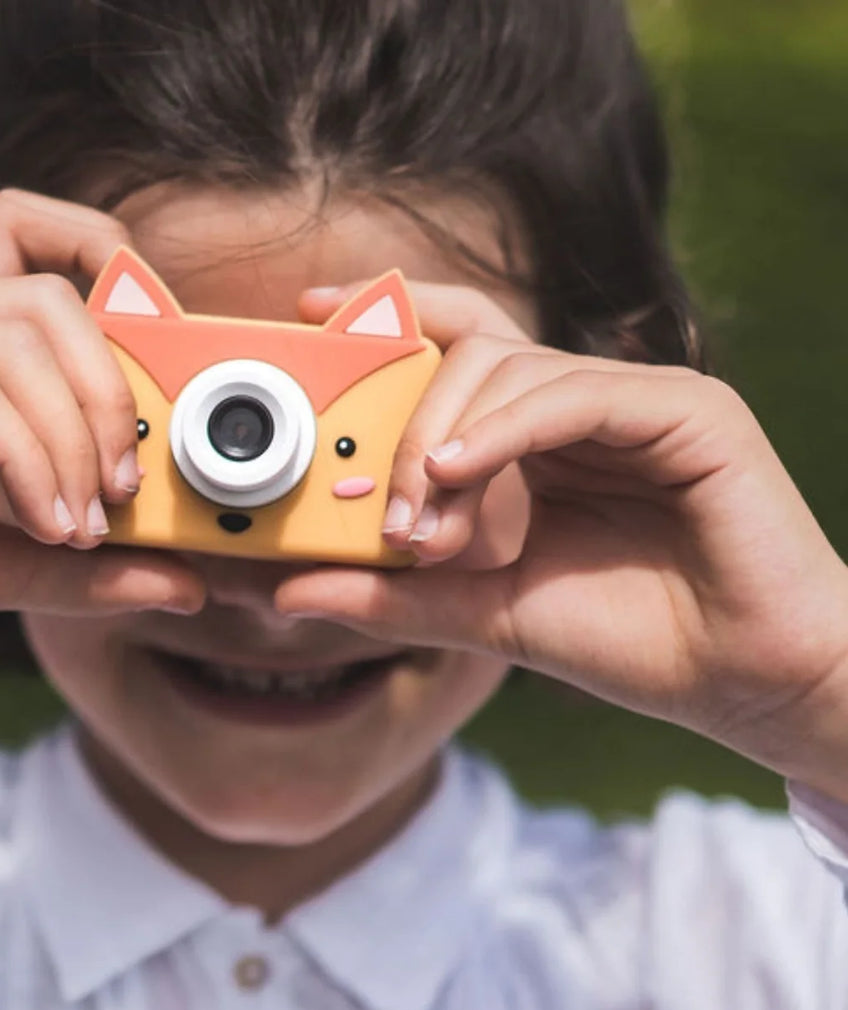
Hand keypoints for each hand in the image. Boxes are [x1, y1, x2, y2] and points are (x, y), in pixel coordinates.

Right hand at [0, 189, 205, 682]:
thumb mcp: (4, 562)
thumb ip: (91, 565)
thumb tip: (192, 582)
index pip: (40, 236)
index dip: (117, 268)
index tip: (162, 376)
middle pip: (55, 297)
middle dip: (114, 398)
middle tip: (121, 491)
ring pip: (22, 342)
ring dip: (69, 443)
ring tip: (67, 526)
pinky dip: (21, 459)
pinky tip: (26, 520)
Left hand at [282, 282, 847, 781]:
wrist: (738, 683)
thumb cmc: (621, 640)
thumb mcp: (480, 612)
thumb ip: (390, 594)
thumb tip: (286, 588)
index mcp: (538, 437)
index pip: (457, 348)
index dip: (390, 317)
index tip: (312, 310)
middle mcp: (581, 404)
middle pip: (470, 353)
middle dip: (405, 419)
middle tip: (381, 506)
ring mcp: (636, 399)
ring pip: (512, 368)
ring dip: (445, 439)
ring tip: (424, 519)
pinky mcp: (687, 411)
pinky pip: (572, 395)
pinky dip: (505, 429)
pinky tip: (460, 473)